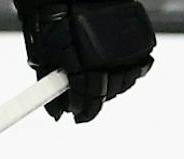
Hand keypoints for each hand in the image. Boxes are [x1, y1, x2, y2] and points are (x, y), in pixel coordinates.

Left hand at [16, 0, 155, 122]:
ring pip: (124, 82)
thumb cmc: (53, 19)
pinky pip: (140, 65)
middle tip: (85, 107)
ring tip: (100, 88)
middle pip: (105, 92)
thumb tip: (55, 113)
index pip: (85, 95)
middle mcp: (105, 53)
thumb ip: (47, 83)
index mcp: (80, 59)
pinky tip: (118, 73)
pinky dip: (130, 73)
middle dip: (94, 103)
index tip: (76, 114)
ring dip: (112, 90)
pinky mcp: (136, 36)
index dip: (80, 109)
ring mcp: (123, 45)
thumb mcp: (43, 52)